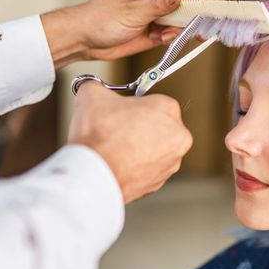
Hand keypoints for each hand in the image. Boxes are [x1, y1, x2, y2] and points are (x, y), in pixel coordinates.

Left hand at [40, 0, 192, 68]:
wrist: (85, 39)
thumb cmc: (100, 20)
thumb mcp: (133, 13)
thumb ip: (159, 5)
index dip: (188, 5)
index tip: (198, 19)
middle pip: (180, 5)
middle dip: (181, 21)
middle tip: (177, 32)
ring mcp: (152, 9)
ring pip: (176, 20)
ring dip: (173, 31)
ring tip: (160, 36)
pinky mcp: (151, 24)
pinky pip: (169, 31)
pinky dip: (166, 38)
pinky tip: (156, 39)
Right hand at [68, 82, 192, 203]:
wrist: (93, 174)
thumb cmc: (99, 135)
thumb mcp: (92, 94)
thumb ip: (95, 85)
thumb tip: (90, 87)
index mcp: (168, 109)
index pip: (152, 101)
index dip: (131, 105)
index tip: (119, 110)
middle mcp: (177, 137)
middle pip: (156, 126)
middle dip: (137, 126)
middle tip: (115, 129)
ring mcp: (170, 163)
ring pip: (152, 149)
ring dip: (136, 148)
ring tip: (113, 147)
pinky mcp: (158, 183)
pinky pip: (146, 169)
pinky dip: (134, 167)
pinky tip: (117, 163)